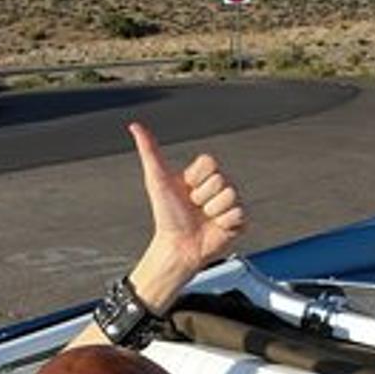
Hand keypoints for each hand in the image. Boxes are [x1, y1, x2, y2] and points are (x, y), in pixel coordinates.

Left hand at [129, 120, 245, 283]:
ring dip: (212, 210)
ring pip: (230, 196)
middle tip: (193, 207)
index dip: (196, 177)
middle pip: (220, 179)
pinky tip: (214, 226)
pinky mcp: (237, 220)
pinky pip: (238, 213)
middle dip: (202, 196)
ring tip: (203, 217)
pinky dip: (223, 222)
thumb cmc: (167, 216)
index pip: (210, 162)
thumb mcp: (157, 180)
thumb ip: (149, 151)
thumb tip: (136, 127)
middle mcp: (216, 187)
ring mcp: (228, 203)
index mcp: (201, 175)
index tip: (186, 189)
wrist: (178, 246)